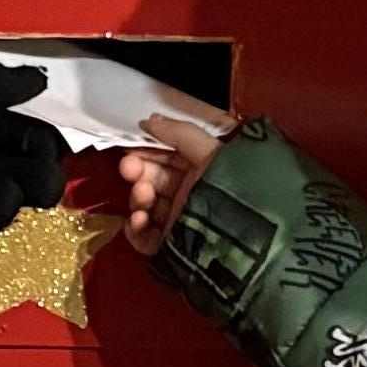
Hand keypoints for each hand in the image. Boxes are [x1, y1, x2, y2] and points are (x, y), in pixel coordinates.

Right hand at [112, 95, 227, 249]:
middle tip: (128, 166)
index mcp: (199, 173)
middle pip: (152, 180)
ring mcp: (176, 221)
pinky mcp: (168, 246)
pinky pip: (143, 237)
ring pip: (144, 206)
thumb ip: (180, 134)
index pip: (167, 158)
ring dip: (138, 197)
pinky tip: (140, 219)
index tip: (130, 146)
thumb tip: (149, 120)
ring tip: (143, 192)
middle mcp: (187, 195)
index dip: (147, 150)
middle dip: (138, 171)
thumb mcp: (210, 153)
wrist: (238, 239)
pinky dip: (136, 228)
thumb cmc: (227, 189)